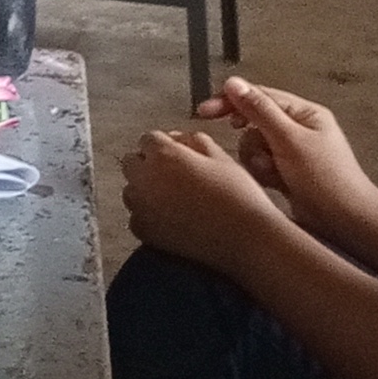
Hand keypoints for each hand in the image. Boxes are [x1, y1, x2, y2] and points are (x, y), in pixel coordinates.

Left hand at [120, 125, 288, 265]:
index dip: (164, 145)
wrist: (246, 240)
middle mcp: (145, 178)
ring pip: (131, 190)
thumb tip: (177, 139)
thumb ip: (194, 140)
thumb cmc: (239, 196)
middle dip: (149, 164)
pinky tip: (172, 219)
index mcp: (164, 155)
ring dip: (145, 189)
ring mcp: (141, 207)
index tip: (178, 155)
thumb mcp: (222, 157)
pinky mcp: (144, 232)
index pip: (148, 139)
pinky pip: (136, 216)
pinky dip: (148, 215)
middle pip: (132, 162)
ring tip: (174, 199)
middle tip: (175, 175)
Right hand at [197, 77, 377, 236]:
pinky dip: (262, 173)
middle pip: (253, 121)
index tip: (205, 111)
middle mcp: (297, 129)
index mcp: (304, 113)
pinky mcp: (285, 172)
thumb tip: (234, 84)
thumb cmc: (328, 180)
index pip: (259, 96)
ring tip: (273, 173)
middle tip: (251, 155)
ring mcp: (291, 152)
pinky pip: (259, 164)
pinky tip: (275, 183)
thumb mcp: (290, 140)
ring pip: (253, 145)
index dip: (230, 102)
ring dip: (256, 159)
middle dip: (250, 140)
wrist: (346, 222)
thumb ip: (260, 111)